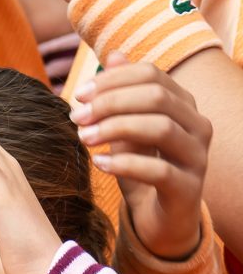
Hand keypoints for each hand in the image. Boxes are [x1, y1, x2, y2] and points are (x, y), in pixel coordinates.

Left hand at [76, 56, 211, 259]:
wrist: (160, 219)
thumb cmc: (142, 169)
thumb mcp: (127, 130)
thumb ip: (122, 95)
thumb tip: (112, 54)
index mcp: (182, 105)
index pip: (151, 75)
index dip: (112, 79)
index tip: (79, 94)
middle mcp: (197, 125)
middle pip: (157, 97)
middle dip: (111, 102)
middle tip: (75, 117)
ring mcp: (197, 156)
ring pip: (160, 128)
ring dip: (115, 129)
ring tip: (83, 138)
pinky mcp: (188, 188)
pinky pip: (159, 170)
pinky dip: (125, 163)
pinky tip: (99, 164)